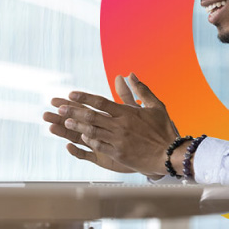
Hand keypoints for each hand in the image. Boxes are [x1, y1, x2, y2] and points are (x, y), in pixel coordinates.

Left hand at [57, 73, 177, 177]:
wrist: (170, 154)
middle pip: (92, 116)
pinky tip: (81, 137)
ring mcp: (118, 141)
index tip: (71, 94)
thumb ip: (141, 90)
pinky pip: (98, 146)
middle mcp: (121, 126)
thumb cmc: (163, 129)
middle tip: (59, 107)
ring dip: (76, 126)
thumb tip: (129, 74)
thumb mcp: (156, 106)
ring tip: (65, 121)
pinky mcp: (118, 154)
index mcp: (128, 113)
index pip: (101, 102)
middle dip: (73, 111)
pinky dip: (88, 140)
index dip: (84, 98)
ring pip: (92, 131)